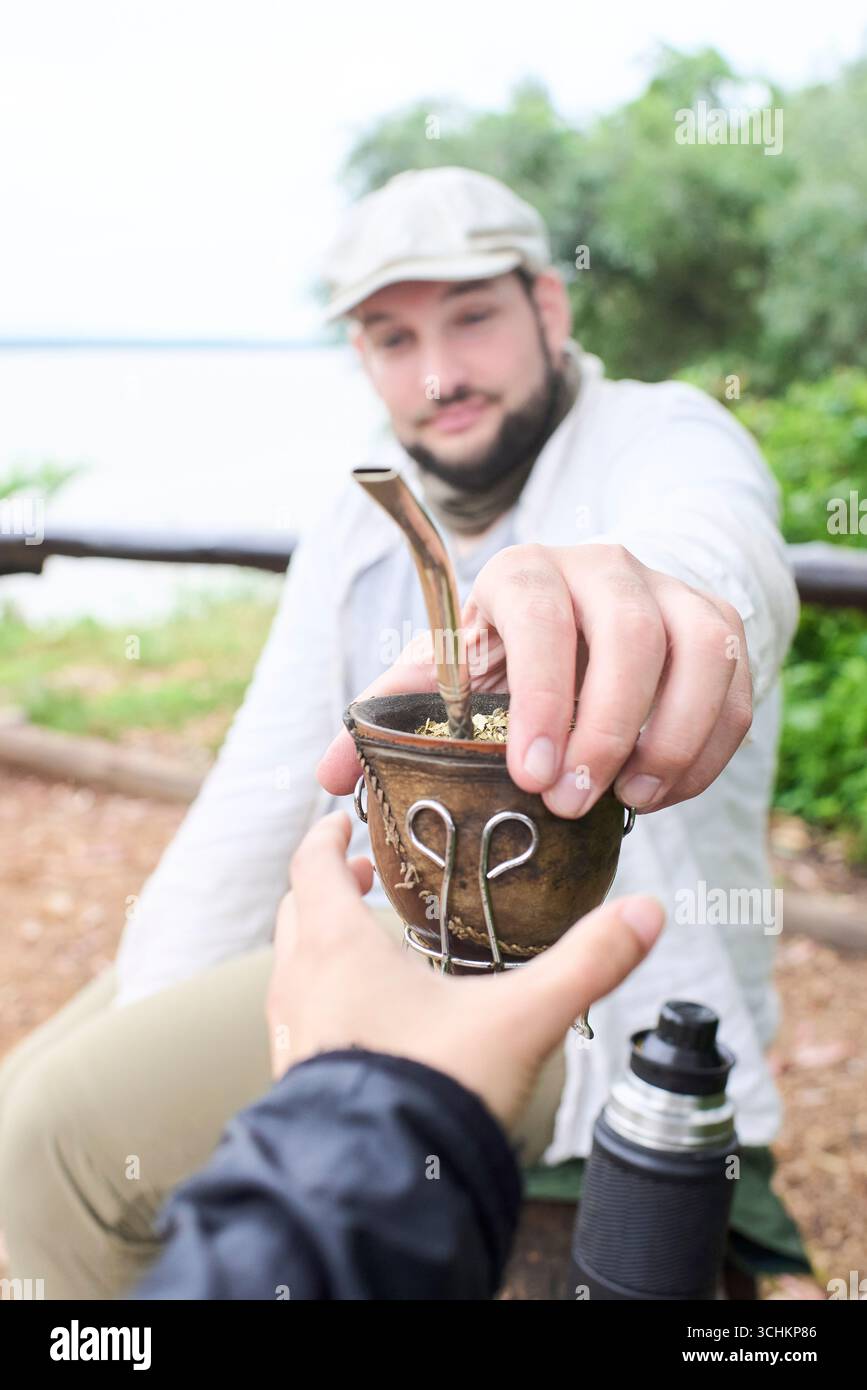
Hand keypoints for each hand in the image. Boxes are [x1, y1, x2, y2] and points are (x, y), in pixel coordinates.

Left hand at [266, 812, 663, 1131]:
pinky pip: (299, 1014)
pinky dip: (323, 991)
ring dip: (322, 939)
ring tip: (371, 940)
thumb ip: (586, 964)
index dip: (323, 836)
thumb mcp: (521, 1019)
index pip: (311, 866)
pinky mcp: (297, 1078)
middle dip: (326, 884)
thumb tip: (648, 912)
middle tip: (362, 872)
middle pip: (297, 911)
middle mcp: (300, 983)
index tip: (341, 818)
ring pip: (293, 965)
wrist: (378, 1190)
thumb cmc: (435, 1090)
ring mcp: (291, 1034)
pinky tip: (370, 1016)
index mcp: (338, 947)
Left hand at [317, 542, 752, 818]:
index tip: (532, 774)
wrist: (581, 624)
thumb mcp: (445, 678)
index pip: (540, 614)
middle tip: (574, 802)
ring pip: (697, 651)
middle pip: (627, 632)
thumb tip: (327, 781)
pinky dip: (707, 748)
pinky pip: (736, 685)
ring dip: (669, 737)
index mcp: (522, 572)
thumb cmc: (500, 661)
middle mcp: (602, 567)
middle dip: (605, 727)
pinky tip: (664, 790)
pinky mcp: (718, 626)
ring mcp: (669, 591)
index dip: (542, 695)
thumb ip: (394, 719)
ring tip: (632, 801)